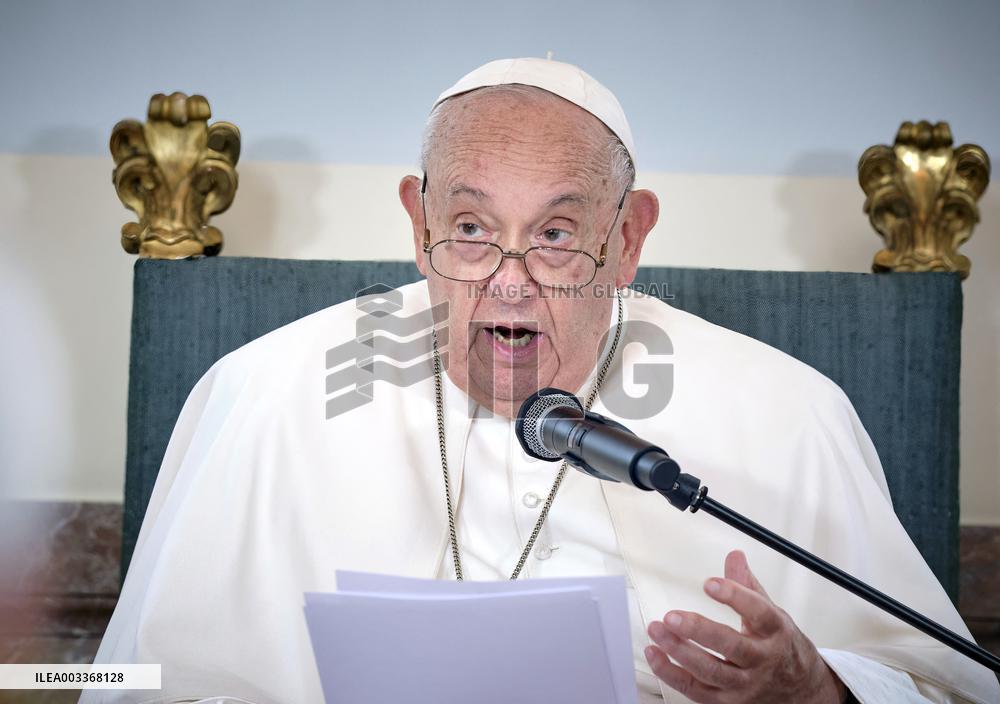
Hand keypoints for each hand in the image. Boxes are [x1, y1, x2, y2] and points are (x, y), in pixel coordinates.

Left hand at [644, 550, 846, 702]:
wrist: (800, 691)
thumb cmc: (781, 647)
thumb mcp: (772, 613)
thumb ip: (747, 585)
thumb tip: (734, 556)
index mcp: (775, 631)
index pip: (758, 612)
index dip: (735, 596)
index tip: (710, 583)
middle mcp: (762, 660)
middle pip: (731, 646)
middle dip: (699, 631)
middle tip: (671, 616)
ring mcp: (745, 684)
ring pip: (711, 671)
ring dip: (680, 651)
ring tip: (657, 630)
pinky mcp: (728, 701)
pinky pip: (696, 690)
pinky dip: (672, 674)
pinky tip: (655, 654)